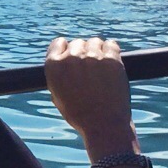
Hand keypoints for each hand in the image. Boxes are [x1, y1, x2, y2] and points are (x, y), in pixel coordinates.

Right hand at [43, 36, 135, 153]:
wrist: (104, 125)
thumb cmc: (80, 114)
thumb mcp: (58, 95)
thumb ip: (57, 74)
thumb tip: (64, 59)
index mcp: (54, 66)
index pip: (58, 43)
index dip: (65, 50)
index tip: (72, 57)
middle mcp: (71, 58)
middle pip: (78, 43)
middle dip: (83, 52)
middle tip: (89, 68)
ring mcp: (93, 57)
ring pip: (95, 42)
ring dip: (98, 51)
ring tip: (101, 67)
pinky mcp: (112, 59)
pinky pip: (111, 44)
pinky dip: (112, 51)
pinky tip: (111, 62)